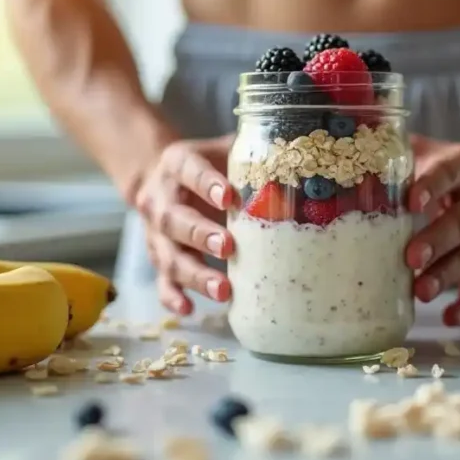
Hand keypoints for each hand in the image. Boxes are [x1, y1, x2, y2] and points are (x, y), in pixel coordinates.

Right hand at [135, 135, 237, 314]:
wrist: (162, 177)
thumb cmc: (209, 165)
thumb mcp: (225, 150)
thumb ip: (254, 154)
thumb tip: (304, 160)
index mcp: (177, 163)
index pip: (189, 171)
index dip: (206, 184)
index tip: (229, 197)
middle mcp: (160, 198)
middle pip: (173, 219)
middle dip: (200, 235)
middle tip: (228, 247)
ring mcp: (156, 232)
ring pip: (169, 256)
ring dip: (195, 275)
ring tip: (223, 290)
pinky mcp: (158, 258)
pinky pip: (162, 282)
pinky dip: (173, 297)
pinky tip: (189, 309)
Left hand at [406, 135, 459, 326]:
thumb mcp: (440, 151)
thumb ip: (404, 151)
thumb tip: (359, 149)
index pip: (448, 174)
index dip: (431, 186)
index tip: (412, 200)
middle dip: (436, 242)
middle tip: (410, 257)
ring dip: (445, 276)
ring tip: (421, 292)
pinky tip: (449, 317)